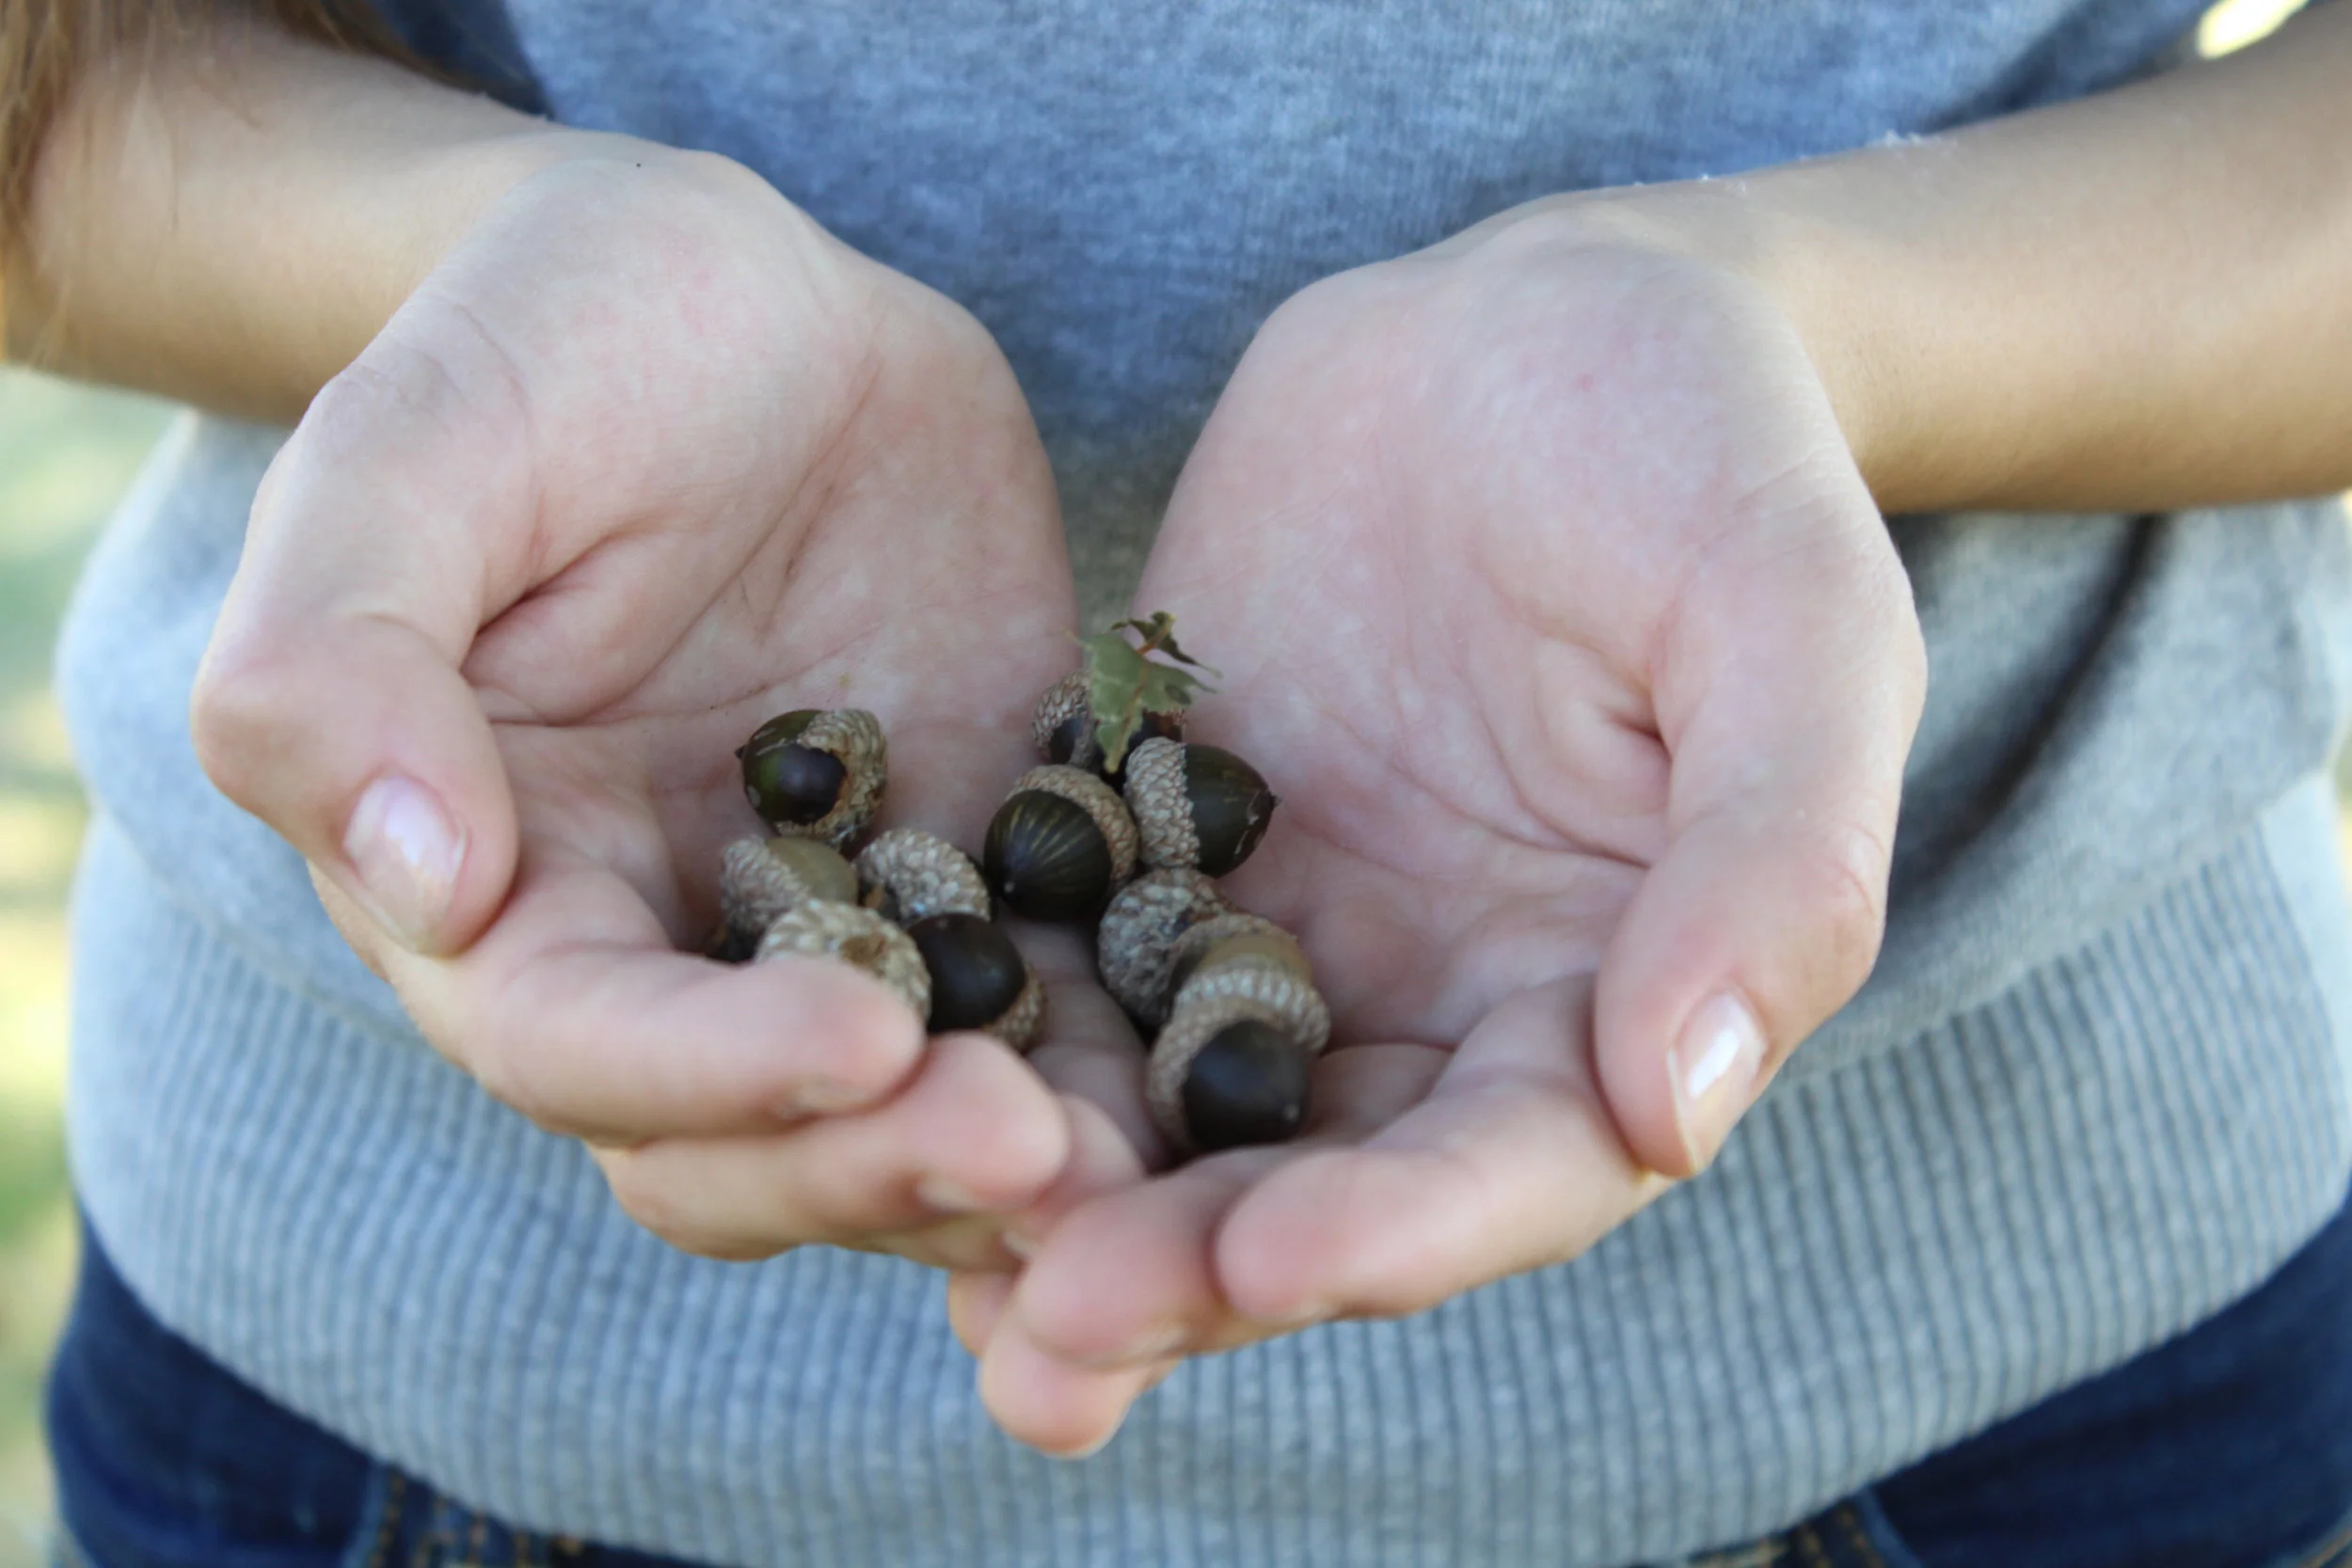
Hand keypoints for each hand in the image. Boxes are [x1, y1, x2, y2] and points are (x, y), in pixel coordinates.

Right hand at [191, 147, 1126, 1268]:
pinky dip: (1136, 1045)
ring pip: (920, 1101)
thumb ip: (343, 656)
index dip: (713, 1076)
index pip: (582, 1047)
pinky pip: (1068, 985)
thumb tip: (423, 885)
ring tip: (1151, 1152)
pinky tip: (1236, 1058)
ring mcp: (849, 919)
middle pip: (758, 1138)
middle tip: (1043, 1150)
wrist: (743, 301)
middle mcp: (672, 948)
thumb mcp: (414, 451)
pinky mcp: (994, 869)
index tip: (867, 1045)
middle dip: (885, 1160)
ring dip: (1024, 1152)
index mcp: (505, 889)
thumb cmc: (542, 346)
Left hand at [958, 203, 1925, 1448]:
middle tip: (1043, 1339)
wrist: (1535, 320)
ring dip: (1049, 1195)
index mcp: (1601, 998)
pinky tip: (851, 1075)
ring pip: (1157, 1104)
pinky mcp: (1150, 840)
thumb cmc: (1708, 456)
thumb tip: (1680, 1113)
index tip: (1266, 1263)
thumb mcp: (1788, 621)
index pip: (1507, 1167)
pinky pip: (1052, 950)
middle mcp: (1429, 1006)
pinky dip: (969, 1024)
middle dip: (1182, 1269)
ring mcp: (1278, 930)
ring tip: (922, 1264)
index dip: (1395, 1233)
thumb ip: (1770, 859)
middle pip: (1306, 1184)